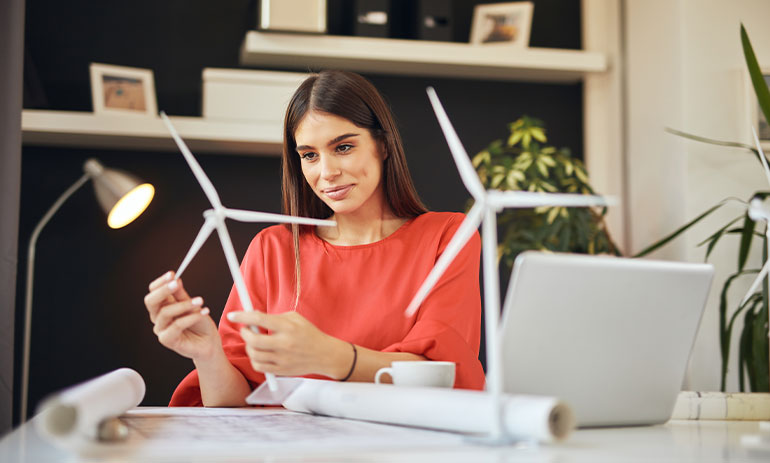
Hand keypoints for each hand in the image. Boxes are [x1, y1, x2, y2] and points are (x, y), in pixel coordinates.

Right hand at [143, 271, 220, 360]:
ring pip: (166, 312)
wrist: (209, 342)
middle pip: (151, 301)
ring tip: (200, 301)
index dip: (160, 282)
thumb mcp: (193, 304)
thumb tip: (175, 279)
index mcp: (162, 306)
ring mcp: (161, 329)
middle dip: (163, 290)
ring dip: (184, 305)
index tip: (172, 274)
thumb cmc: (199, 323)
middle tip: (177, 283)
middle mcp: (158, 317)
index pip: (153, 291)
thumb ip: (182, 294)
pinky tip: (203, 312)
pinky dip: (191, 317)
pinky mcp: (167, 340)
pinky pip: (176, 325)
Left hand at [226, 310, 350, 378]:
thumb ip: (274, 317)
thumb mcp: (295, 319)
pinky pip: (259, 366)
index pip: (260, 319)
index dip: (243, 316)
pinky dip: (255, 359)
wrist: (324, 355)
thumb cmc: (309, 333)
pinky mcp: (281, 371)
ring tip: (254, 341)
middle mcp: (285, 344)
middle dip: (244, 333)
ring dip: (249, 346)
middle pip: (253, 340)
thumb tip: (252, 316)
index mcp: (288, 327)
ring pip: (254, 354)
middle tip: (246, 329)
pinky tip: (260, 353)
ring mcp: (283, 359)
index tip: (232, 315)